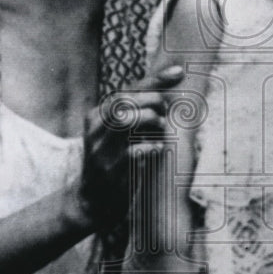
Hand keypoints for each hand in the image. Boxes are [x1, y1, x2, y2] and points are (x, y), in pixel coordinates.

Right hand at [67, 64, 184, 232]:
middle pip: (126, 101)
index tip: (179, 73)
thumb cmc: (115, 159)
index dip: (155, 81)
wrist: (93, 201)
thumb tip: (172, 79)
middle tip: (164, 115)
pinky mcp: (111, 172)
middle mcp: (95, 130)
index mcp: (96, 116)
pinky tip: (157, 149)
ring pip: (128, 121)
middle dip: (153, 102)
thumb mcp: (117, 132)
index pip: (127, 90)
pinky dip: (152, 146)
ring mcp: (101, 151)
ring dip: (153, 122)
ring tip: (160, 132)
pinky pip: (135, 151)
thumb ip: (137, 108)